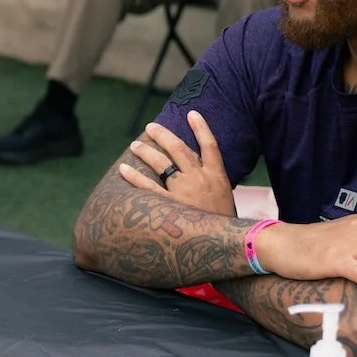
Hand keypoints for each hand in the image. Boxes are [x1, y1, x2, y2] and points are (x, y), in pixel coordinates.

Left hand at [119, 111, 234, 216]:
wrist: (233, 244)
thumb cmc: (227, 226)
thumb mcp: (226, 201)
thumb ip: (213, 188)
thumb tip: (203, 181)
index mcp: (218, 177)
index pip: (210, 145)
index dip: (201, 127)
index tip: (192, 113)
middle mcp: (201, 179)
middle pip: (180, 149)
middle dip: (164, 135)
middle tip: (151, 126)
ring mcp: (185, 191)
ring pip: (163, 163)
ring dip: (147, 152)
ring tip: (135, 145)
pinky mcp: (172, 206)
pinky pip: (148, 188)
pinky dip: (134, 177)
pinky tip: (123, 169)